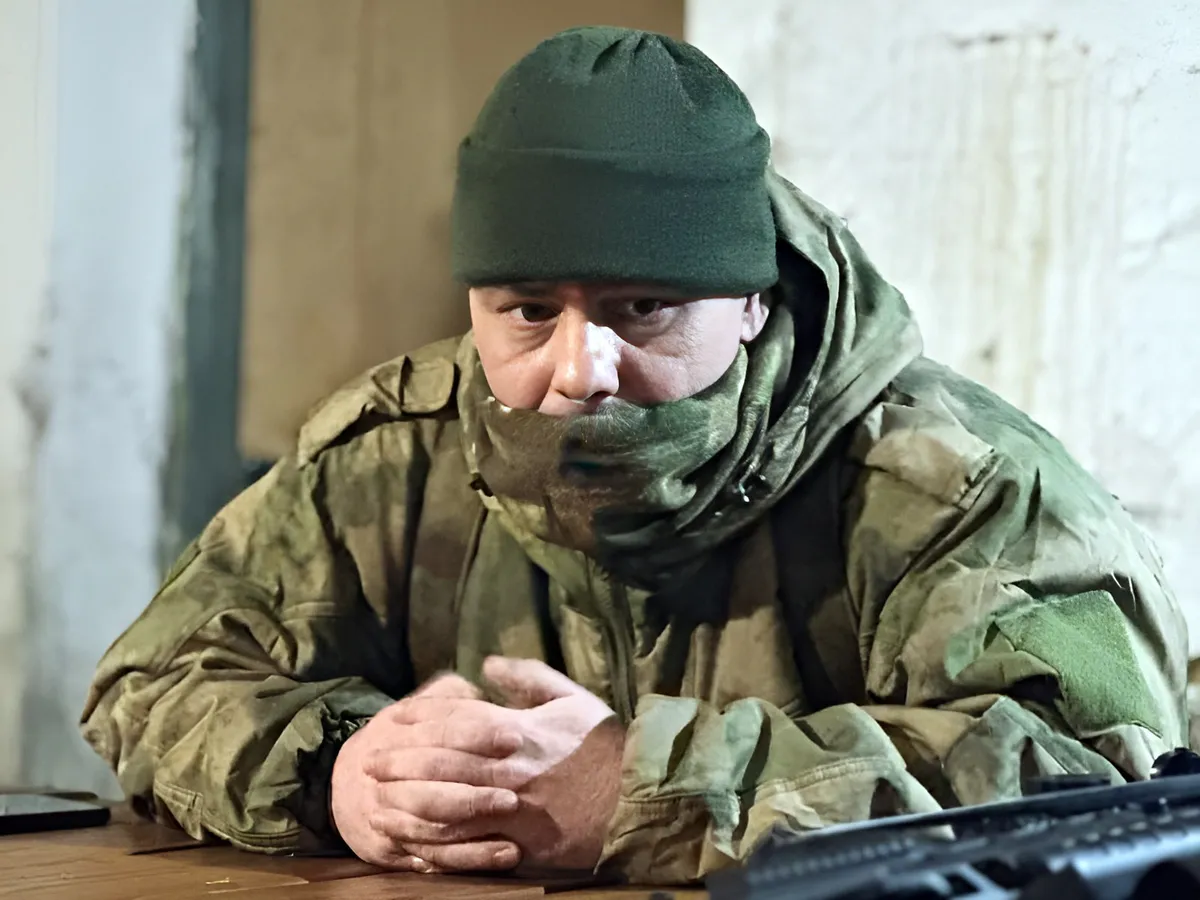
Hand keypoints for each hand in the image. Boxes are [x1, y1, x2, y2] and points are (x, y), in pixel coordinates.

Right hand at [329, 672, 524, 872]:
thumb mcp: (416, 706)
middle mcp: (389, 775)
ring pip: (434, 826)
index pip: (440, 733)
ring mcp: (391, 815)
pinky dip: (472, 858)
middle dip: (475, 792)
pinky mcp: (398, 849)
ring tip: (513, 824)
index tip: (515, 738)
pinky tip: (506, 853)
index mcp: (396, 731)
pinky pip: (437, 857)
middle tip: (515, 792)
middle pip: (433, 787)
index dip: (478, 735)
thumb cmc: (398, 739)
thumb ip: (448, 695)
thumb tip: (478, 687)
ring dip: (475, 828)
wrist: (346, 783)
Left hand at [380, 657, 625, 871]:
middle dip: (401, 760)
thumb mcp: (572, 698)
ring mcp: (509, 808)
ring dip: (406, 799)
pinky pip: (466, 843)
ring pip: (445, 803)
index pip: (456, 719)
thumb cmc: (603, 745)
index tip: (394, 719)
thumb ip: (527, 678)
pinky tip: (410, 836)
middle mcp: (506, 768)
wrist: (635, 800)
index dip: (420, 718)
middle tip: (371, 761)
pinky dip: (433, 839)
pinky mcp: (516, 843)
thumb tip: (486, 664)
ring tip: (378, 796)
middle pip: (440, 761)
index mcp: (518, 729)